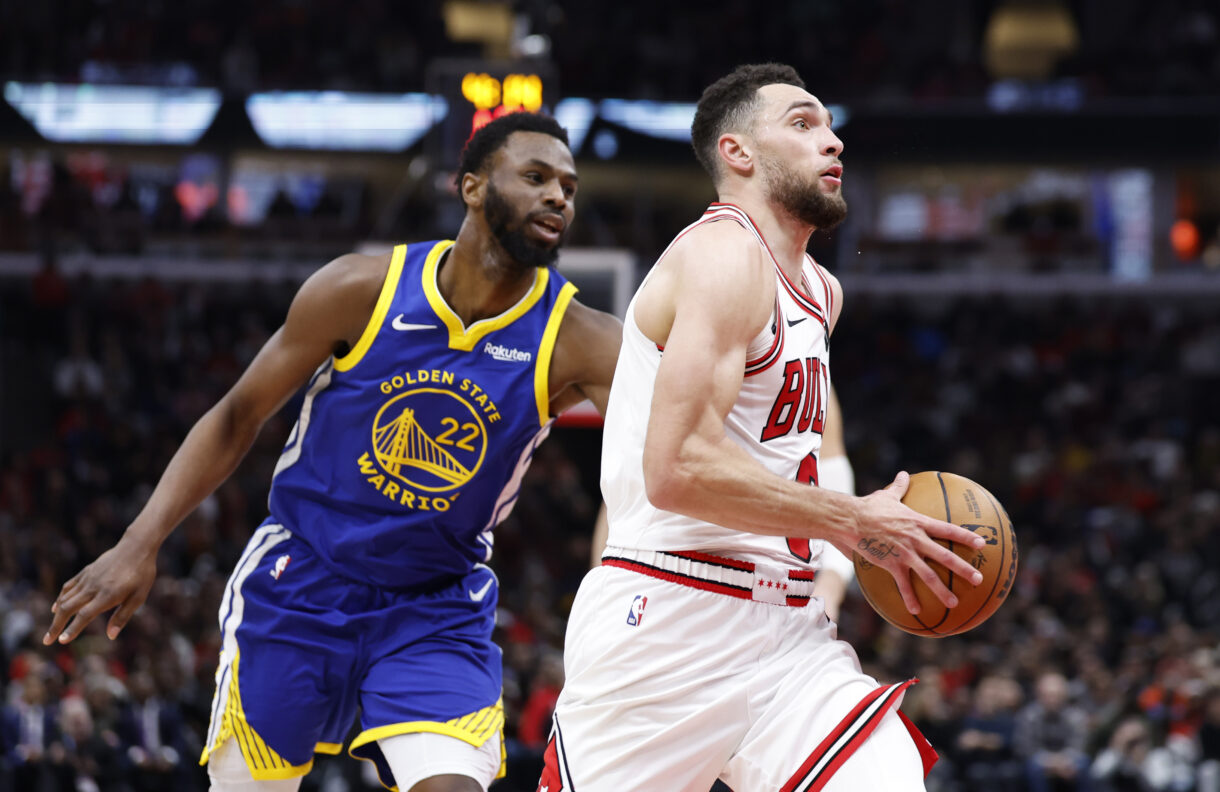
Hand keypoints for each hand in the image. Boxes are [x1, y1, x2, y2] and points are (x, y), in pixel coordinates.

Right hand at [44, 534, 157, 643]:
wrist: (136, 547)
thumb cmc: (141, 574)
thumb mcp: (138, 597)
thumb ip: (122, 616)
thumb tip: (110, 636)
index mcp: (107, 595)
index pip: (84, 616)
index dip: (72, 629)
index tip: (62, 641)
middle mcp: (93, 587)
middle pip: (68, 608)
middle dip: (56, 626)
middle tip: (47, 641)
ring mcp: (88, 578)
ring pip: (65, 598)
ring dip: (56, 615)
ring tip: (52, 629)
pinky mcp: (86, 571)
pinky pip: (69, 586)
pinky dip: (60, 598)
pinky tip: (56, 607)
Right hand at [852, 471, 984, 613]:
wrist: (850, 520)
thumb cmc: (867, 506)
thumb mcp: (886, 495)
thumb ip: (899, 487)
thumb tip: (904, 474)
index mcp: (917, 522)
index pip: (947, 529)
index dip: (965, 537)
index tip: (982, 544)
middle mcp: (915, 539)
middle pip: (944, 556)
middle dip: (963, 568)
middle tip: (978, 579)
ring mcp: (904, 553)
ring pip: (928, 574)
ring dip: (942, 590)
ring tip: (954, 603)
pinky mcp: (891, 564)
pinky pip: (903, 584)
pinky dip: (910, 598)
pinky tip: (916, 611)